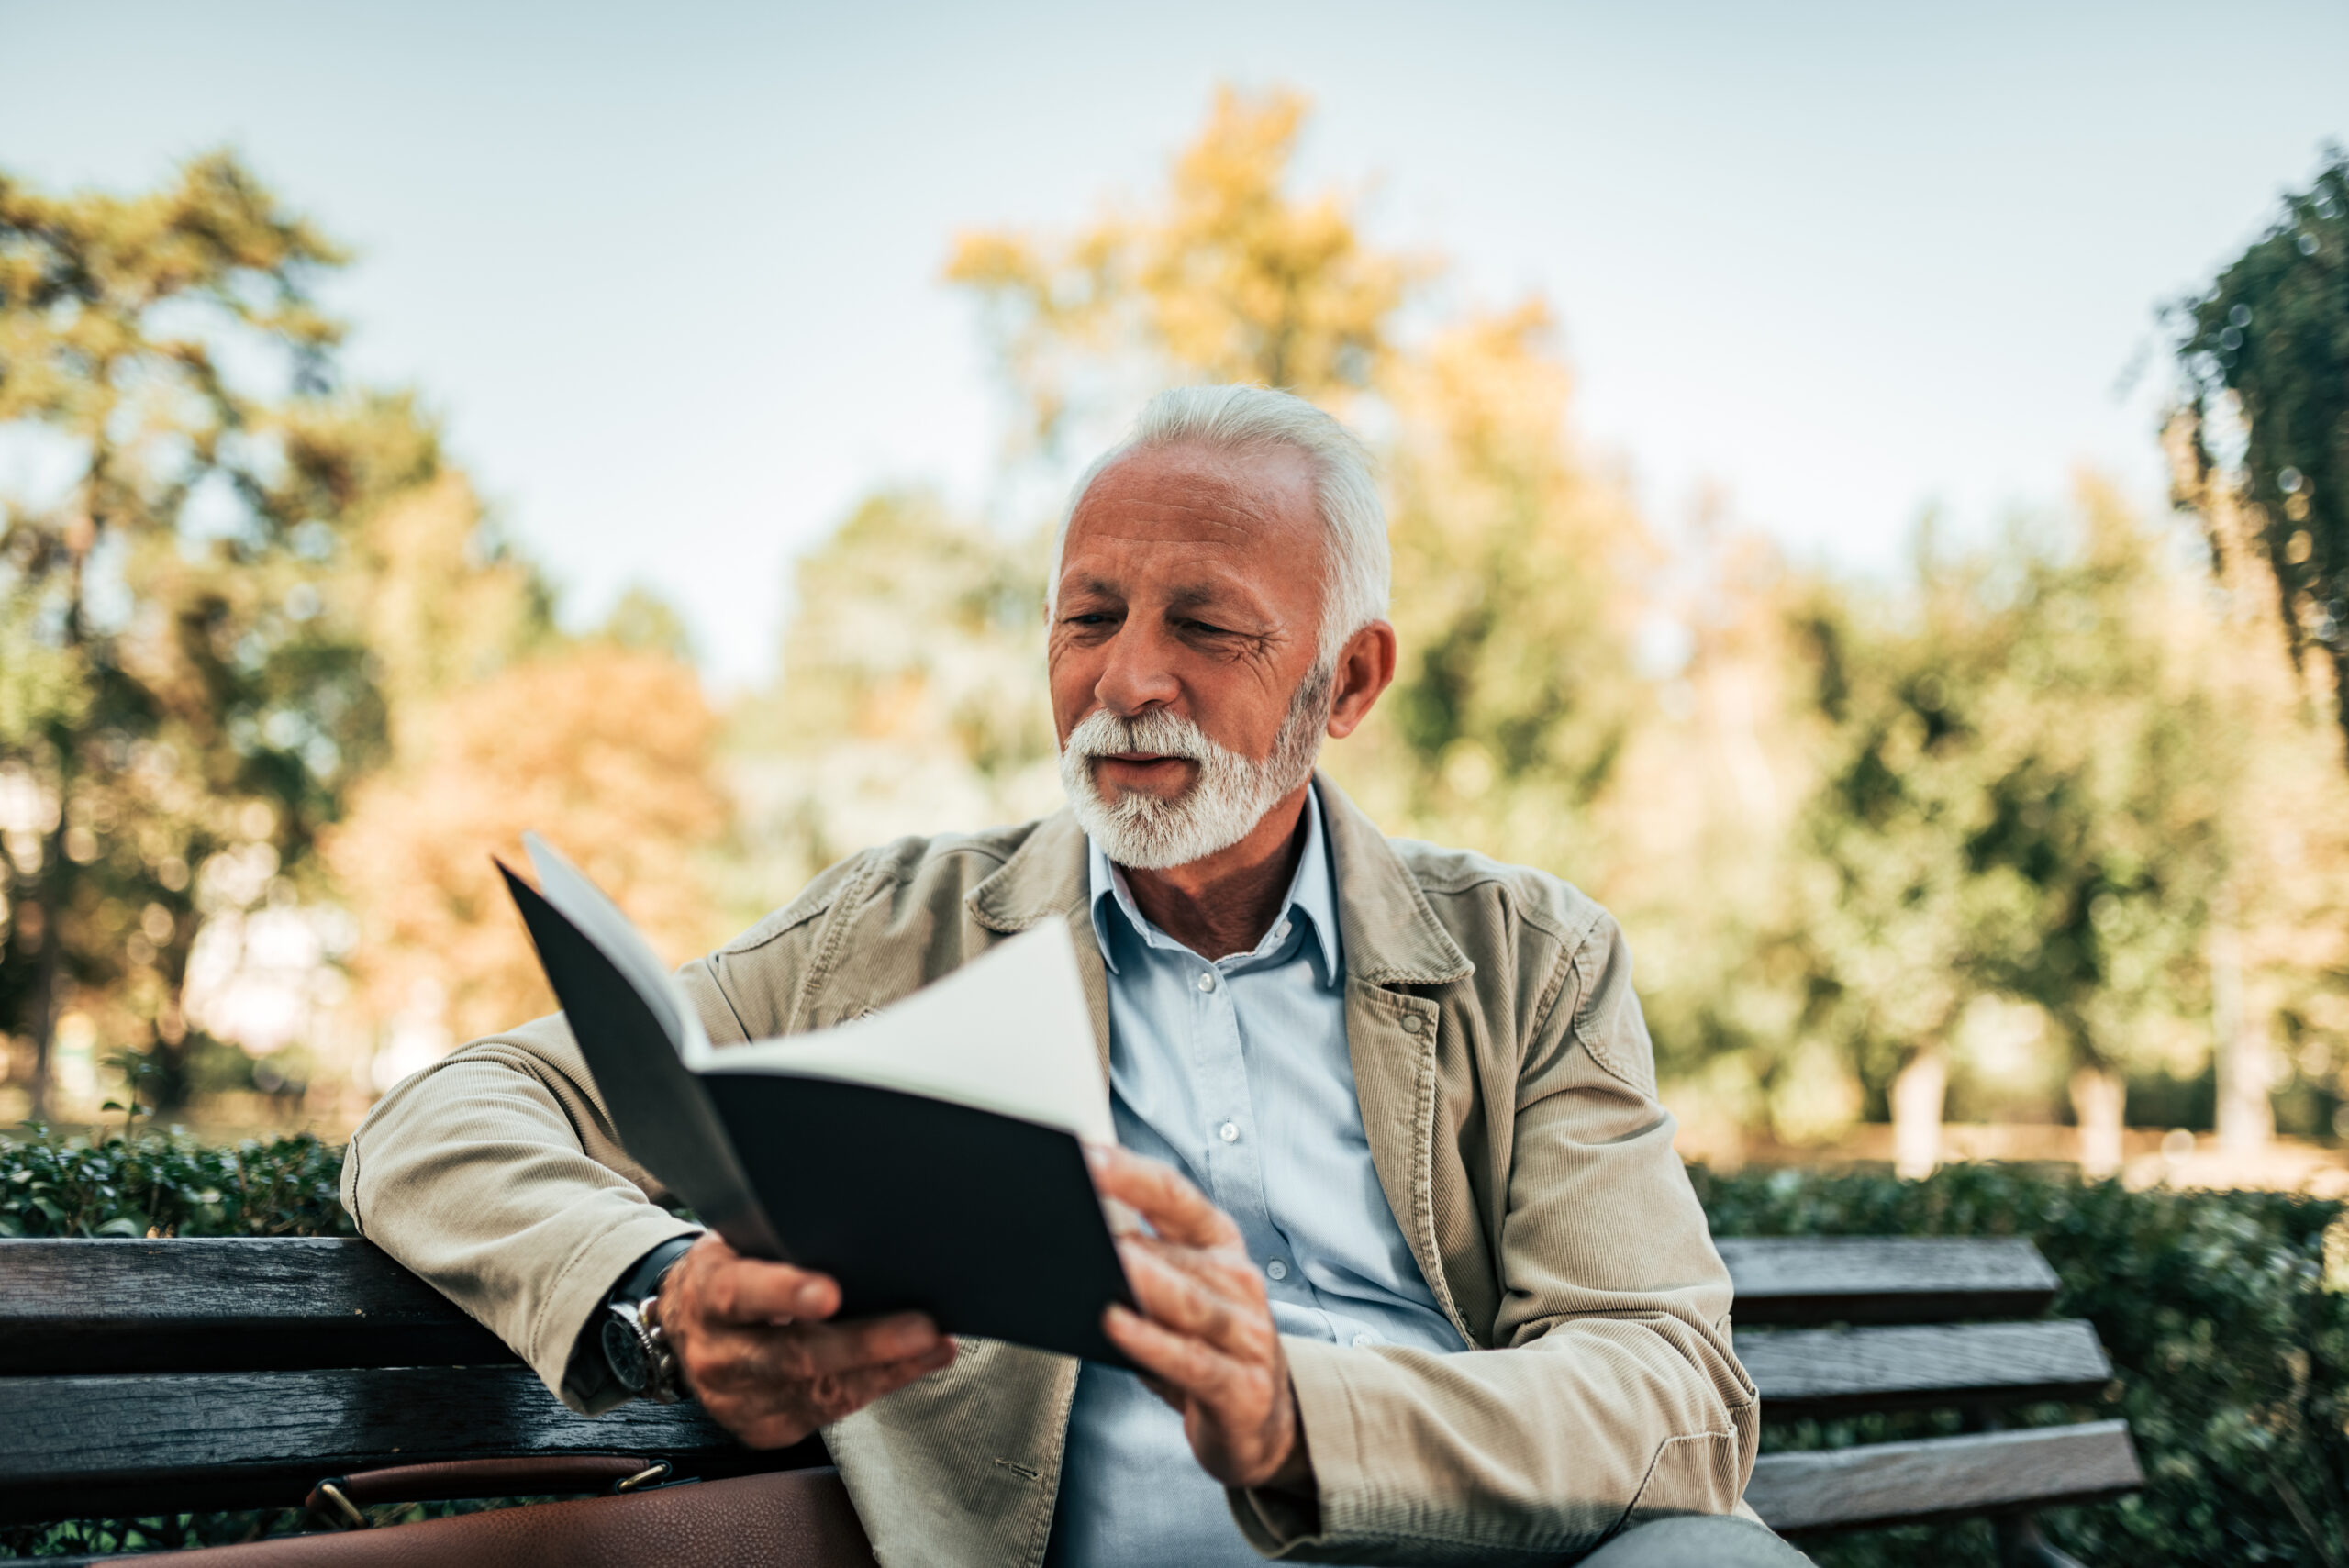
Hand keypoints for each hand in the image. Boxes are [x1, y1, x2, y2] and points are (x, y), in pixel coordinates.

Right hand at [655, 1232, 955, 1448]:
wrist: (687, 1327)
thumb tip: (858, 1228)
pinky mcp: (763, 1429)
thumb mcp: (740, 1244)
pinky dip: (876, 1387)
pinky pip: (827, 1413)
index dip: (786, 1293)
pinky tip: (913, 1367)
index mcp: (708, 1295)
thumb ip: (782, 1243)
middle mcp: (717, 1356)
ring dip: (887, 1370)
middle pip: (793, 1356)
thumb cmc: (733, 1271)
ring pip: (819, 1392)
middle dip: (864, 1344)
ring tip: (934, 1345)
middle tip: (920, 1328)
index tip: (831, 1293)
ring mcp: (737, 1401)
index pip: (742, 1293)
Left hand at [1089, 1144, 1312, 1494]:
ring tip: (1103, 1259)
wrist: (1262, 1423)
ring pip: (1189, 1302)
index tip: (1087, 1157)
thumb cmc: (1205, 1348)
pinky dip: (1150, 1342)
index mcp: (1220, 1246)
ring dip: (1144, 1280)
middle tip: (1075, 1212)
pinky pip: (1190, 1361)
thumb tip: (1074, 1233)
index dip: (1131, 1174)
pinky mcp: (1241, 1388)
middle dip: (1125, 1234)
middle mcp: (1239, 1283)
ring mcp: (1246, 1336)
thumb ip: (1139, 1261)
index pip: (1176, 1197)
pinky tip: (1114, 1324)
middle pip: (1177, 1250)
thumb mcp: (1176, 1295)